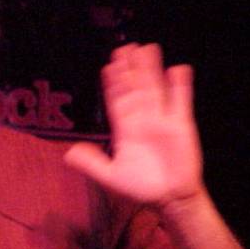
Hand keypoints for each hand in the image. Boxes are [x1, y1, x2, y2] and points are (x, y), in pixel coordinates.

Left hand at [64, 43, 204, 209]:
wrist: (170, 200)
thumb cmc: (141, 189)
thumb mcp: (111, 177)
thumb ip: (91, 163)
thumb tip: (68, 153)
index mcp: (125, 130)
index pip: (117, 101)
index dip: (113, 84)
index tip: (109, 66)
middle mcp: (142, 121)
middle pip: (134, 89)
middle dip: (129, 69)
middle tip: (124, 48)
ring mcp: (162, 121)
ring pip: (154, 89)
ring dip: (150, 70)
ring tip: (147, 49)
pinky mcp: (181, 126)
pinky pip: (179, 102)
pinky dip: (180, 87)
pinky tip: (177, 69)